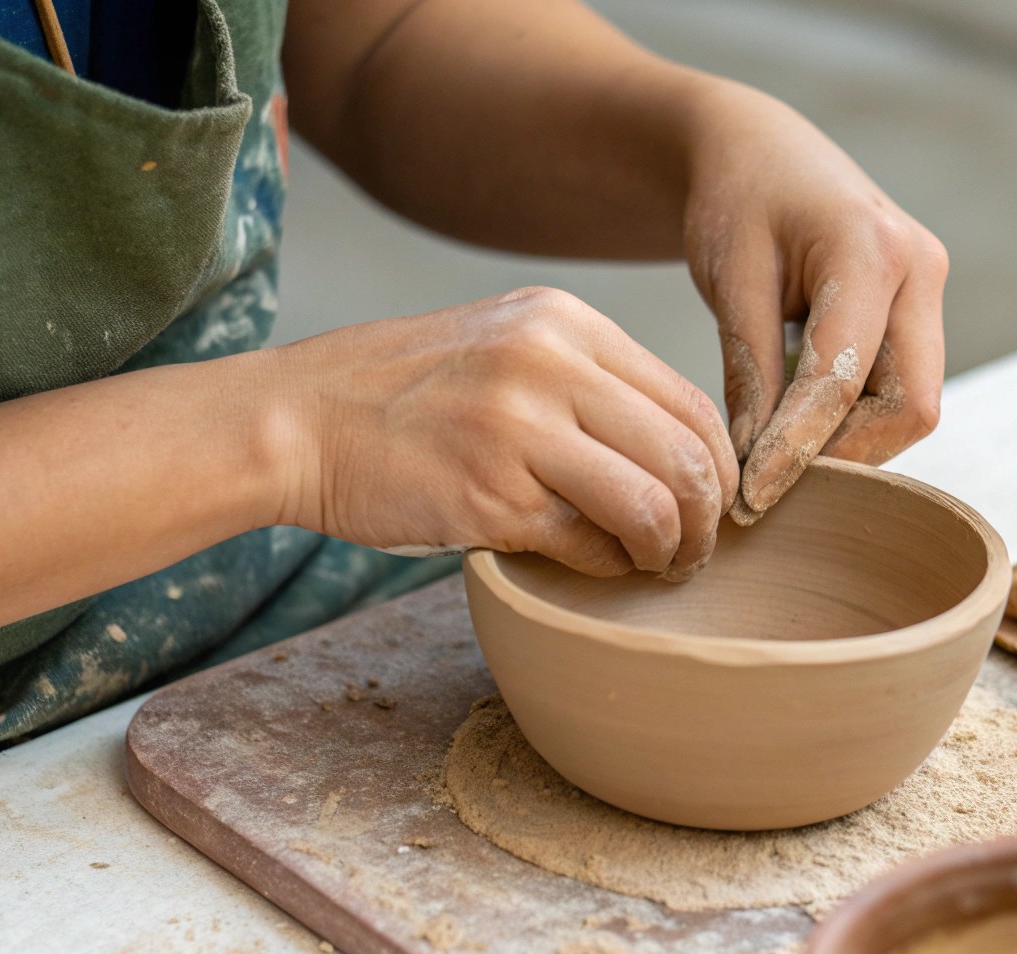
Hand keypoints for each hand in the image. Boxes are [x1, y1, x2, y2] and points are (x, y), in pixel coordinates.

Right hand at [271, 288, 737, 579]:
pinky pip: (589, 543)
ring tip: (657, 566)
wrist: (298, 419)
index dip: (718, 467)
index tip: (710, 503)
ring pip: (653, 503)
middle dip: (708, 518)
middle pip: (687, 454)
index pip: (690, 400)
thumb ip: (585, 382)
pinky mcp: (488, 495)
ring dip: (669, 550)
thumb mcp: (503, 347)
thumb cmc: (403, 395)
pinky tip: (596, 566)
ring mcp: (517, 428)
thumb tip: (674, 450)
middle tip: (695, 550)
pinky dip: (608, 566)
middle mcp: (548, 363)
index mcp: (563, 322)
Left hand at [682, 80, 948, 522]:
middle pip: (910, 408)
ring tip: (775, 458)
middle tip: (768, 486)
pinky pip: (899, 391)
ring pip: (910, 408)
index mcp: (874, 250)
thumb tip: (753, 467)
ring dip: (848, 445)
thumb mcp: (730, 280)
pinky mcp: (917, 313)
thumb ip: (749, 371)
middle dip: (843, 457)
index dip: (798, 450)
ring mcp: (928, 292)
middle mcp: (922, 271)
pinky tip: (796, 430)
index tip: (751, 499)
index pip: (844, 383)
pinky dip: (850, 423)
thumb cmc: (736, 200)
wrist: (761, 153)